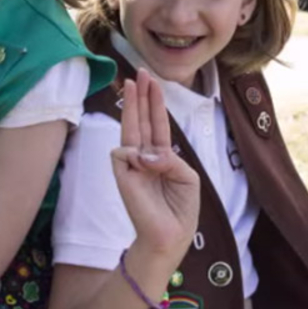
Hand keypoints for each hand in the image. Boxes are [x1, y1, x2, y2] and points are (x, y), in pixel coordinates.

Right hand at [110, 69, 199, 257]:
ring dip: (131, 106)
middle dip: (140, 96)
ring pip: (128, 128)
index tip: (152, 81)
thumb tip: (144, 153)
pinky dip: (133, 151)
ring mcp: (131, 165)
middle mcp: (144, 157)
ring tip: (132, 85)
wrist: (172, 235)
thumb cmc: (181, 208)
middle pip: (141, 120)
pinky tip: (141, 159)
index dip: (154, 103)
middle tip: (139, 73)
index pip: (156, 124)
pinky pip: (122, 152)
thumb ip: (169, 158)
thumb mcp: (186, 176)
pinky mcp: (122, 176)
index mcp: (161, 156)